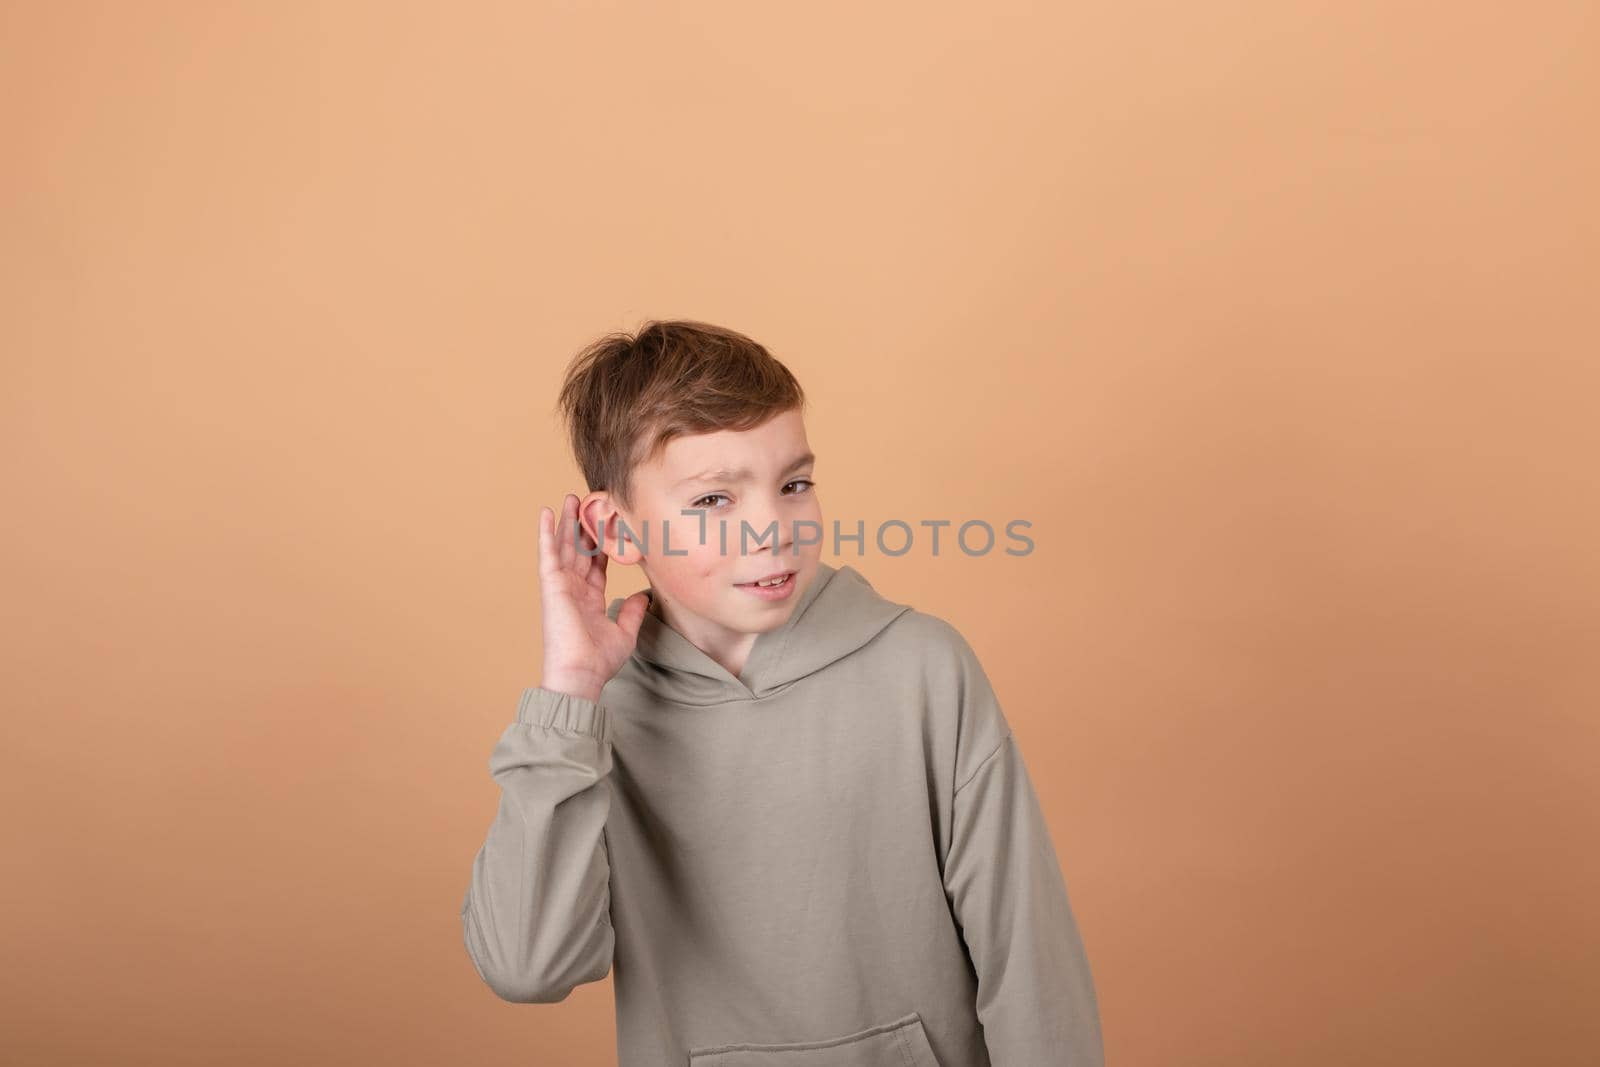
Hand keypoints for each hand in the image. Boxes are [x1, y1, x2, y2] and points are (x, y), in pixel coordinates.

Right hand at [537, 493, 648, 701]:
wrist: (581, 674)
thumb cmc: (599, 661)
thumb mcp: (624, 632)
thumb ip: (632, 611)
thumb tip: (644, 596)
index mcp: (590, 600)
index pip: (597, 565)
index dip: (603, 545)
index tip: (610, 526)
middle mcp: (574, 590)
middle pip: (580, 551)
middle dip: (583, 526)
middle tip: (587, 502)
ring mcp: (561, 586)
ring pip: (565, 546)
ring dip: (567, 522)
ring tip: (571, 499)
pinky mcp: (551, 585)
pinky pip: (548, 554)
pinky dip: (546, 532)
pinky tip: (546, 512)